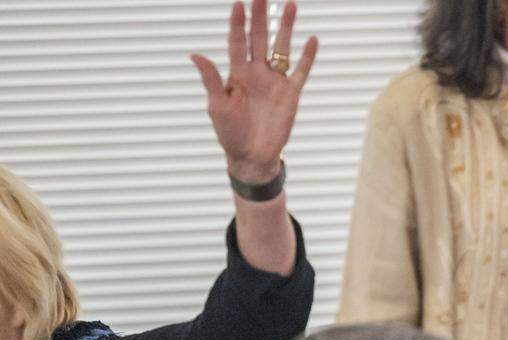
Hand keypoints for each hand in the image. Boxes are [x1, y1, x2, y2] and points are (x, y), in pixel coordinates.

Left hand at [191, 0, 317, 182]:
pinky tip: (311, 40)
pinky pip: (300, 72)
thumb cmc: (230, 133)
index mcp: (237, 74)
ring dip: (285, 27)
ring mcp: (274, 82)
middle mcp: (256, 73)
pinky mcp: (290, 95)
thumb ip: (211, 79)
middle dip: (260, 16)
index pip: (237, 41)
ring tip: (289, 5)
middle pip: (259, 38)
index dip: (238, 23)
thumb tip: (195, 55)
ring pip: (281, 48)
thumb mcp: (217, 106)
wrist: (252, 156)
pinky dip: (307, 57)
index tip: (238, 3)